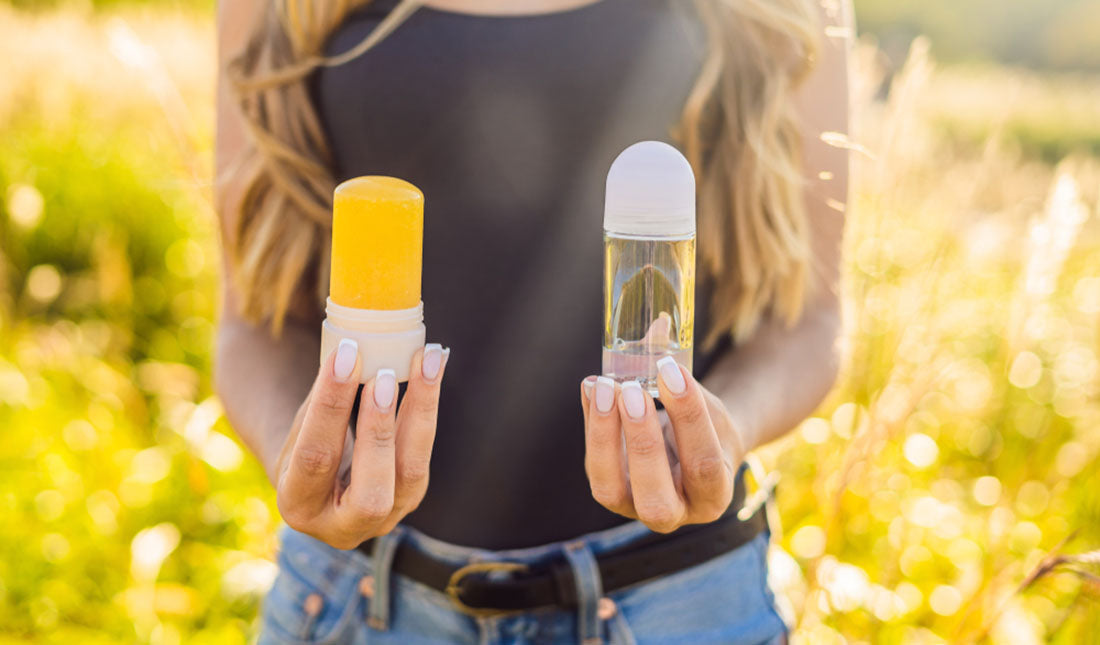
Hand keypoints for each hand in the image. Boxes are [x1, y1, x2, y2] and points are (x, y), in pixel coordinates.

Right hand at [274, 341, 449, 548]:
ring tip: (426, 361)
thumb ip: (325, 397)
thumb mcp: (300, 425)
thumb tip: (356, 344)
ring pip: (410, 473)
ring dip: (419, 412)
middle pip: (370, 490)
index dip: (331, 407)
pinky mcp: (408, 500)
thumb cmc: (305, 438)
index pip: (315, 458)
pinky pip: (422, 455)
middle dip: (379, 431)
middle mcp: (340, 527)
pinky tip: (432, 369)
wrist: (319, 474)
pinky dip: (426, 410)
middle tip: (385, 375)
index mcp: (297, 506)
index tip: (346, 356)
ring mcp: (381, 520)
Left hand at [580, 358, 745, 532]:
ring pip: (611, 490)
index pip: (702, 464)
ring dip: (603, 436)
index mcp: (714, 496)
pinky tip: (592, 387)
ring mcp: (636, 508)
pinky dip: (591, 423)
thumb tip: (657, 324)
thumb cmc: (709, 427)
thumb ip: (683, 377)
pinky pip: (594, 464)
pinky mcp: (610, 492)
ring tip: (604, 386)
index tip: (671, 372)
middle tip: (631, 391)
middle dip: (641, 443)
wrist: (696, 449)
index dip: (687, 418)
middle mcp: (676, 513)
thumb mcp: (710, 405)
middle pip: (655, 498)